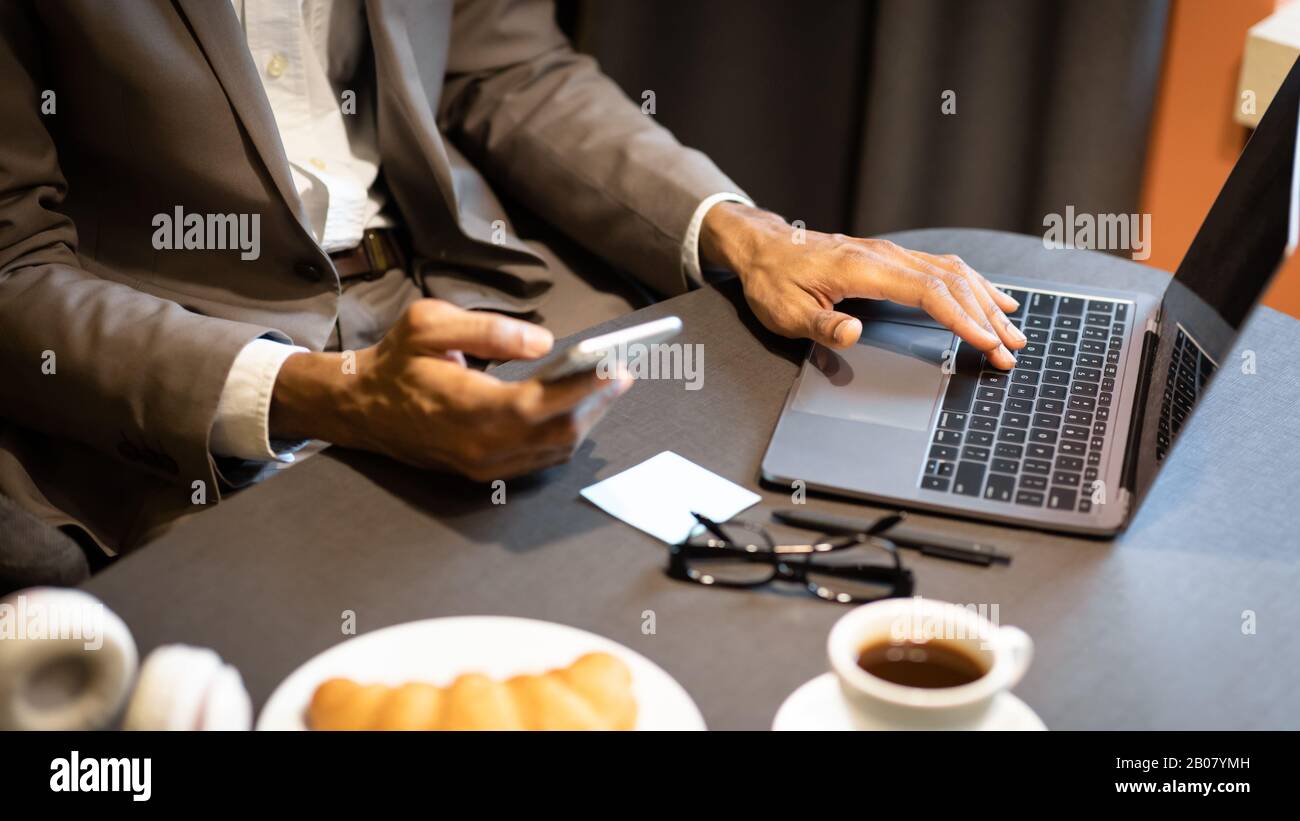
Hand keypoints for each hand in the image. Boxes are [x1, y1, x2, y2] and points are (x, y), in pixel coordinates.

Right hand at [269, 299, 631, 479]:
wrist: (359, 407)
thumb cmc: (397, 362)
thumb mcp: (430, 324)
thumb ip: (490, 331)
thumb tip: (543, 343)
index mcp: (469, 409)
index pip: (543, 403)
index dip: (585, 387)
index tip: (618, 367)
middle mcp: (480, 446)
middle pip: (560, 432)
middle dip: (597, 403)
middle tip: (624, 372)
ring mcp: (483, 465)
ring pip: (554, 450)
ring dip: (587, 420)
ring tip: (610, 387)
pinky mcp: (484, 471)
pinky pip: (539, 459)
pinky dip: (565, 436)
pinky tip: (580, 409)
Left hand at [700, 203, 1025, 368]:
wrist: (764, 249)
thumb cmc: (774, 280)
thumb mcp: (787, 311)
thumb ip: (822, 325)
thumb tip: (854, 333)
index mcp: (864, 269)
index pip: (929, 294)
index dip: (962, 319)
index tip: (987, 342)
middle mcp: (885, 256)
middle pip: (950, 283)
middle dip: (986, 316)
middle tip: (1012, 347)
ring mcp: (891, 254)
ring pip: (951, 273)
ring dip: (985, 300)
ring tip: (1013, 327)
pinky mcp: (890, 258)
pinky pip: (941, 268)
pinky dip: (972, 284)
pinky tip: (989, 296)